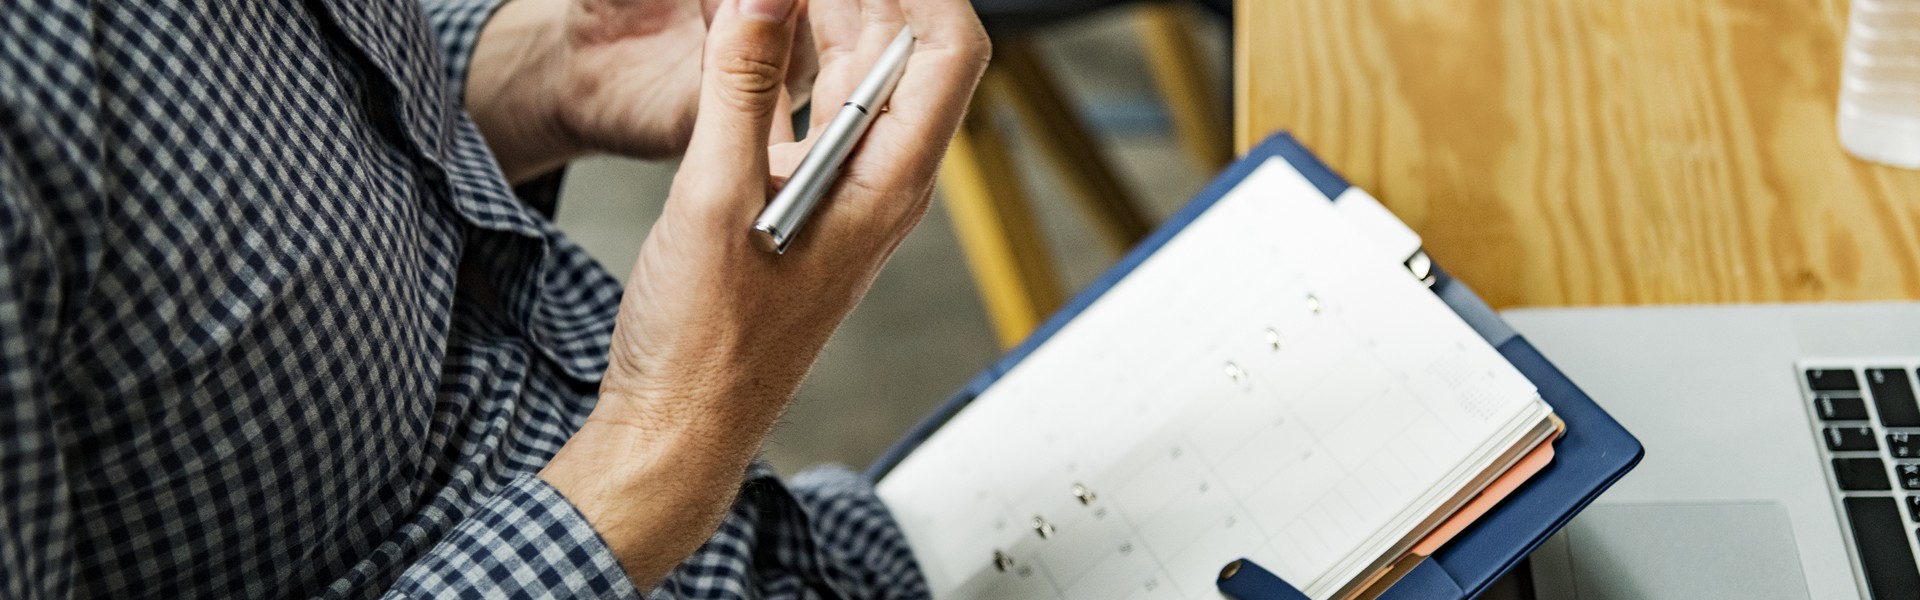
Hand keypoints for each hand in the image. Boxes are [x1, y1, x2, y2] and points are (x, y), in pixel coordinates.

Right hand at [536, 0, 988, 586]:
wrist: (676, 423)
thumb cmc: (708, 343)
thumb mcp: (717, 195)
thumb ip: (741, 83)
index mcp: (888, 182)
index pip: (947, 48)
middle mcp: (878, 180)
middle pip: (899, 47)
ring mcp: (839, 188)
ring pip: (849, 70)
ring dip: (817, 11)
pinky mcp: (795, 196)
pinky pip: (802, 104)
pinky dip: (779, 56)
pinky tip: (740, 26)